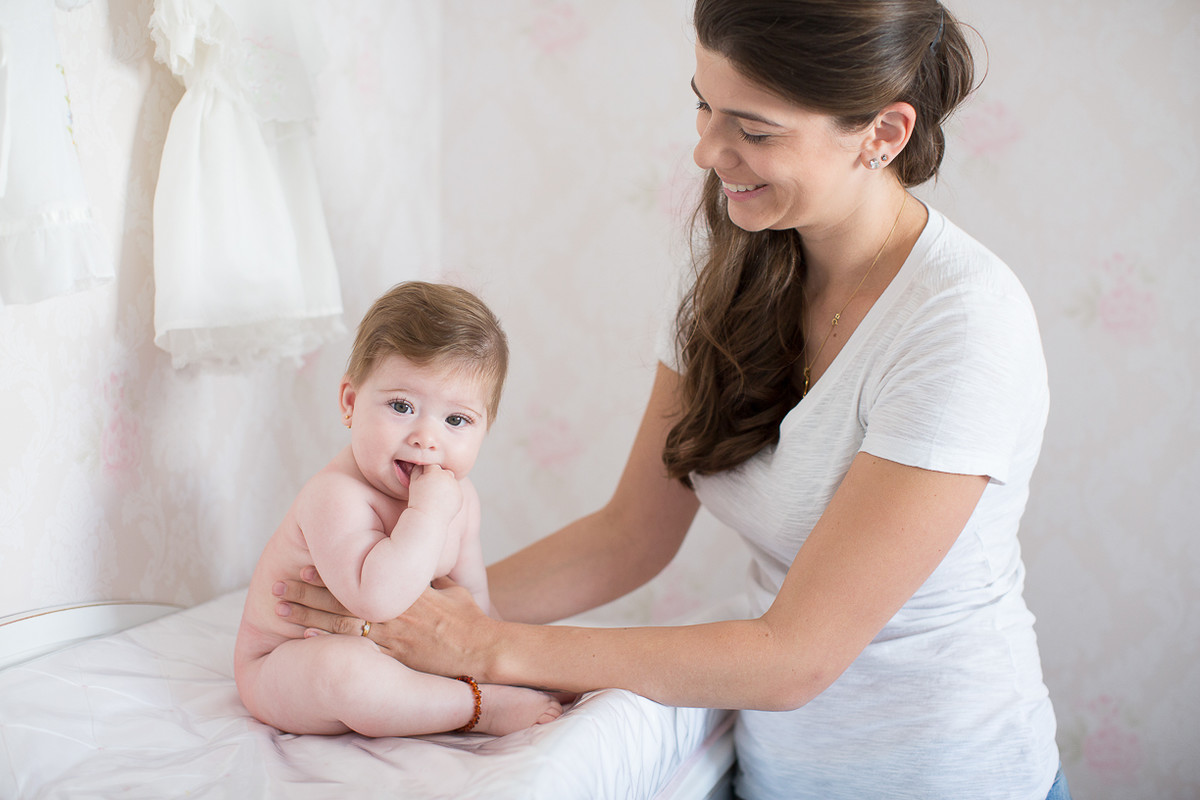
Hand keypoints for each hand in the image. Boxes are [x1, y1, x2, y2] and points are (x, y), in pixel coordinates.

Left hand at [275, 571, 498, 678]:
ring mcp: (390, 634)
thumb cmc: (471, 622)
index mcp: (403, 590)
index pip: (358, 579)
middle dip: (306, 592)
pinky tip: (306, 636)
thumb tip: (422, 568)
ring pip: (340, 620)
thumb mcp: (453, 590)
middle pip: (340, 598)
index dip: (327, 575)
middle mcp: (391, 609)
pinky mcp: (393, 657)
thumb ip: (432, 580)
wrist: (483, 650)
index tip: (303, 567)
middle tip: (278, 585)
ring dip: (308, 613)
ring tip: (282, 607)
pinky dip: (329, 640)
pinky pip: (355, 646)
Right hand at [408, 464, 462, 520]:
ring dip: (445, 485)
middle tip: (431, 488)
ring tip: (436, 495)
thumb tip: (421, 462)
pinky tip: (442, 501)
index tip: (424, 480)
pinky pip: (455, 491)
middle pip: (444, 472)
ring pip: (450, 481)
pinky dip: (451, 494)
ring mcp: (455, 486)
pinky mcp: (460, 495)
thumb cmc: (418, 500)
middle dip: (439, 477)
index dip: (428, 472)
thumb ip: (418, 469)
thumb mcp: (414, 482)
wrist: (428, 518)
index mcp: (435, 472)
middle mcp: (448, 477)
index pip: (433, 465)